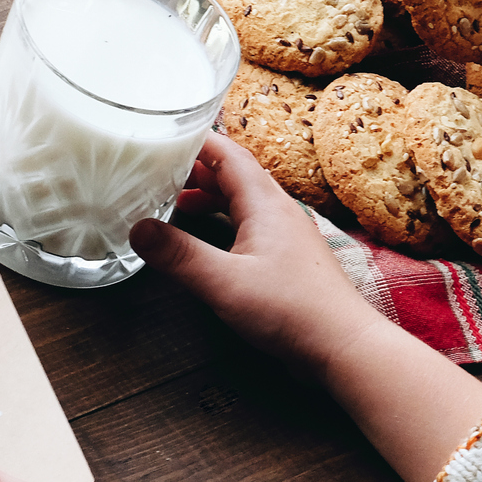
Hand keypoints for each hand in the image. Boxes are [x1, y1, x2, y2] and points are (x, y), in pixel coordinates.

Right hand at [136, 132, 481, 481]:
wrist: (343, 344)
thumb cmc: (293, 311)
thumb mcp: (224, 283)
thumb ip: (179, 255)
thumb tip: (138, 229)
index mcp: (265, 204)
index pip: (228, 154)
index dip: (196, 141)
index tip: (164, 136)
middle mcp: (280, 212)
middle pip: (235, 175)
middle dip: (197, 169)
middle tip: (161, 173)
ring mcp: (287, 235)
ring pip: (244, 202)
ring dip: (211, 197)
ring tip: (177, 204)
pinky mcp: (290, 260)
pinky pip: (252, 227)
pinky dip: (226, 223)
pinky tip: (212, 242)